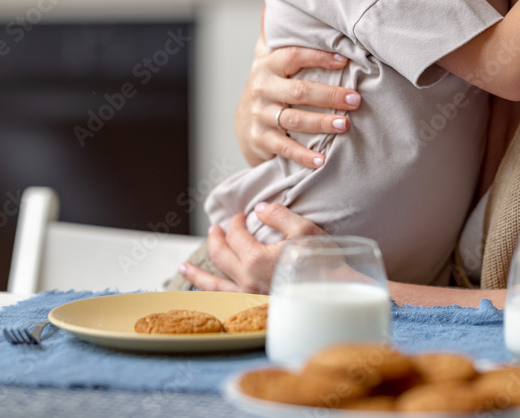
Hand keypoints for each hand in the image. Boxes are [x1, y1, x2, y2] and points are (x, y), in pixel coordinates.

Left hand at [178, 203, 325, 292]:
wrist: (334, 296)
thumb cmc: (323, 262)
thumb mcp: (304, 230)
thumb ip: (279, 215)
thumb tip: (259, 209)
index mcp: (256, 259)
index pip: (235, 234)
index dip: (235, 221)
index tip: (241, 215)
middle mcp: (247, 280)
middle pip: (220, 255)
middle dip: (216, 238)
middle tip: (214, 229)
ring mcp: (249, 297)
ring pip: (214, 284)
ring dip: (197, 274)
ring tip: (184, 267)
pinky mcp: (254, 309)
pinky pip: (225, 303)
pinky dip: (211, 297)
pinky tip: (204, 297)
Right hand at [235, 38, 361, 168]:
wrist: (243, 126)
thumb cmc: (269, 87)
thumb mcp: (271, 60)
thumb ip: (279, 36)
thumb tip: (277, 2)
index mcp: (268, 65)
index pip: (294, 55)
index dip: (319, 56)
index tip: (346, 58)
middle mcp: (263, 88)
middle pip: (299, 90)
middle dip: (330, 95)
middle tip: (356, 99)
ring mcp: (260, 115)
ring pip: (294, 119)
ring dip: (322, 122)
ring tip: (345, 125)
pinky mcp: (260, 140)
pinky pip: (284, 148)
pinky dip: (304, 155)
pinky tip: (323, 160)